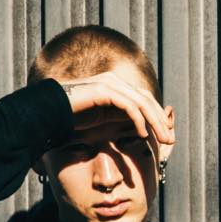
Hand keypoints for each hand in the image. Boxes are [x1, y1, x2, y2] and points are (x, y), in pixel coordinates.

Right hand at [57, 71, 174, 147]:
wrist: (49, 112)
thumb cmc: (72, 117)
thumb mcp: (102, 118)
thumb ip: (119, 117)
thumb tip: (140, 126)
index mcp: (114, 85)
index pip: (143, 98)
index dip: (157, 116)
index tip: (166, 134)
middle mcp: (113, 81)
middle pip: (146, 99)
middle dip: (161, 120)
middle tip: (171, 140)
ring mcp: (109, 84)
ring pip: (141, 103)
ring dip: (155, 122)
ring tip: (163, 140)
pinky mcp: (104, 91)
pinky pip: (129, 106)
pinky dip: (139, 121)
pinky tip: (143, 135)